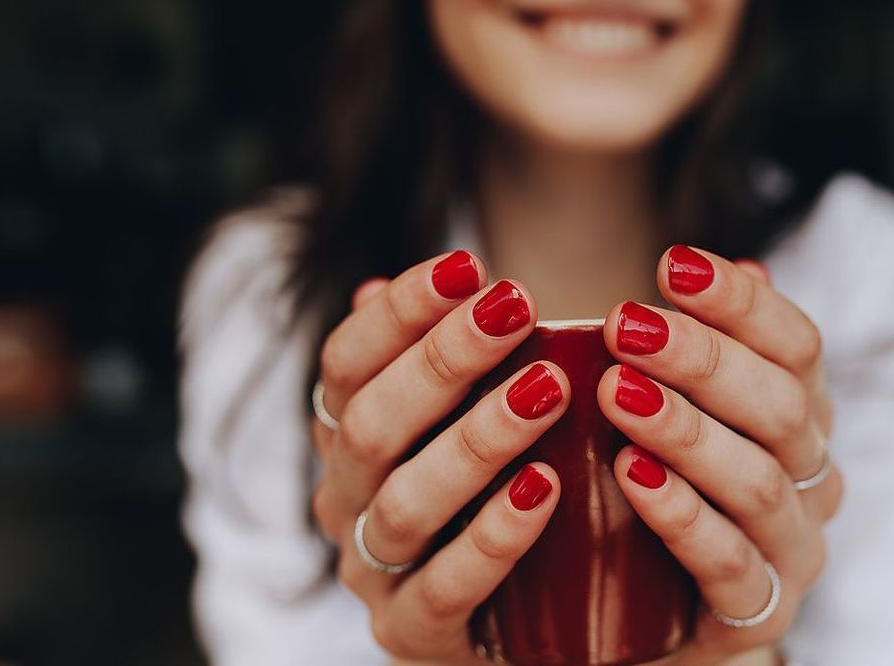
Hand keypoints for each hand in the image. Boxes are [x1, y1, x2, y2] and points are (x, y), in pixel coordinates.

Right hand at [310, 251, 568, 662]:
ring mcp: (373, 572)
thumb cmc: (485, 489)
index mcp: (346, 437)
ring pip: (405, 503)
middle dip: (442, 359)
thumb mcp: (457, 416)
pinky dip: (493, 538)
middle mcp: (346, 501)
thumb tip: (378, 284)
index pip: (346, 363)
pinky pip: (444, 589)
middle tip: (515, 308)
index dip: (399, 312)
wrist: (507, 617)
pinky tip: (545, 490)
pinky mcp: (413, 635)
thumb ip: (430, 359)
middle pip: (370, 424)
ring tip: (547, 390)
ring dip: (476, 440)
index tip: (468, 266)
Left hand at [598, 246, 842, 663]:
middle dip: (702, 359)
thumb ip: (712, 349)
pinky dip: (682, 515)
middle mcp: (813, 478)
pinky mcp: (757, 612)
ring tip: (617, 392)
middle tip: (624, 326)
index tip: (671, 264)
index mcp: (804, 417)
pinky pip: (728, 561)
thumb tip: (745, 264)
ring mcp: (793, 549)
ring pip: (757, 481)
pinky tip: (632, 475)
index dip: (741, 302)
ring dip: (686, 430)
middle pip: (781, 406)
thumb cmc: (665, 491)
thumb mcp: (685, 411)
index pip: (798, 346)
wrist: (652, 616)